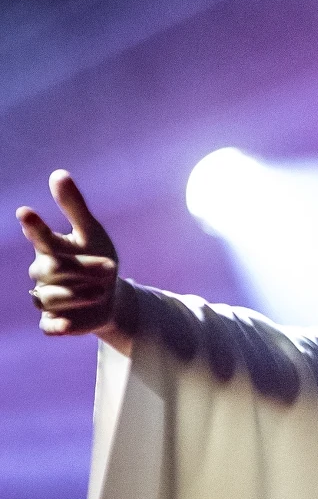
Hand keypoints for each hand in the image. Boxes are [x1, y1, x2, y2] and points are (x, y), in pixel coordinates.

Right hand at [17, 171, 126, 338]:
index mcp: (50, 248)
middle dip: (81, 269)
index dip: (33, 226)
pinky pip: (48, 326)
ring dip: (78, 294)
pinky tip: (66, 324)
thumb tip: (58, 173)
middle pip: (51, 270)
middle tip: (110, 268)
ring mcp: (46, 298)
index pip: (38, 236)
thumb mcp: (92, 233)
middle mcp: (43, 272)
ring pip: (50, 297)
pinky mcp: (55, 322)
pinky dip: (57, 326)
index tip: (25, 212)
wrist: (110, 297)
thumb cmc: (97, 259)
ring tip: (102, 290)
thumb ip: (74, 207)